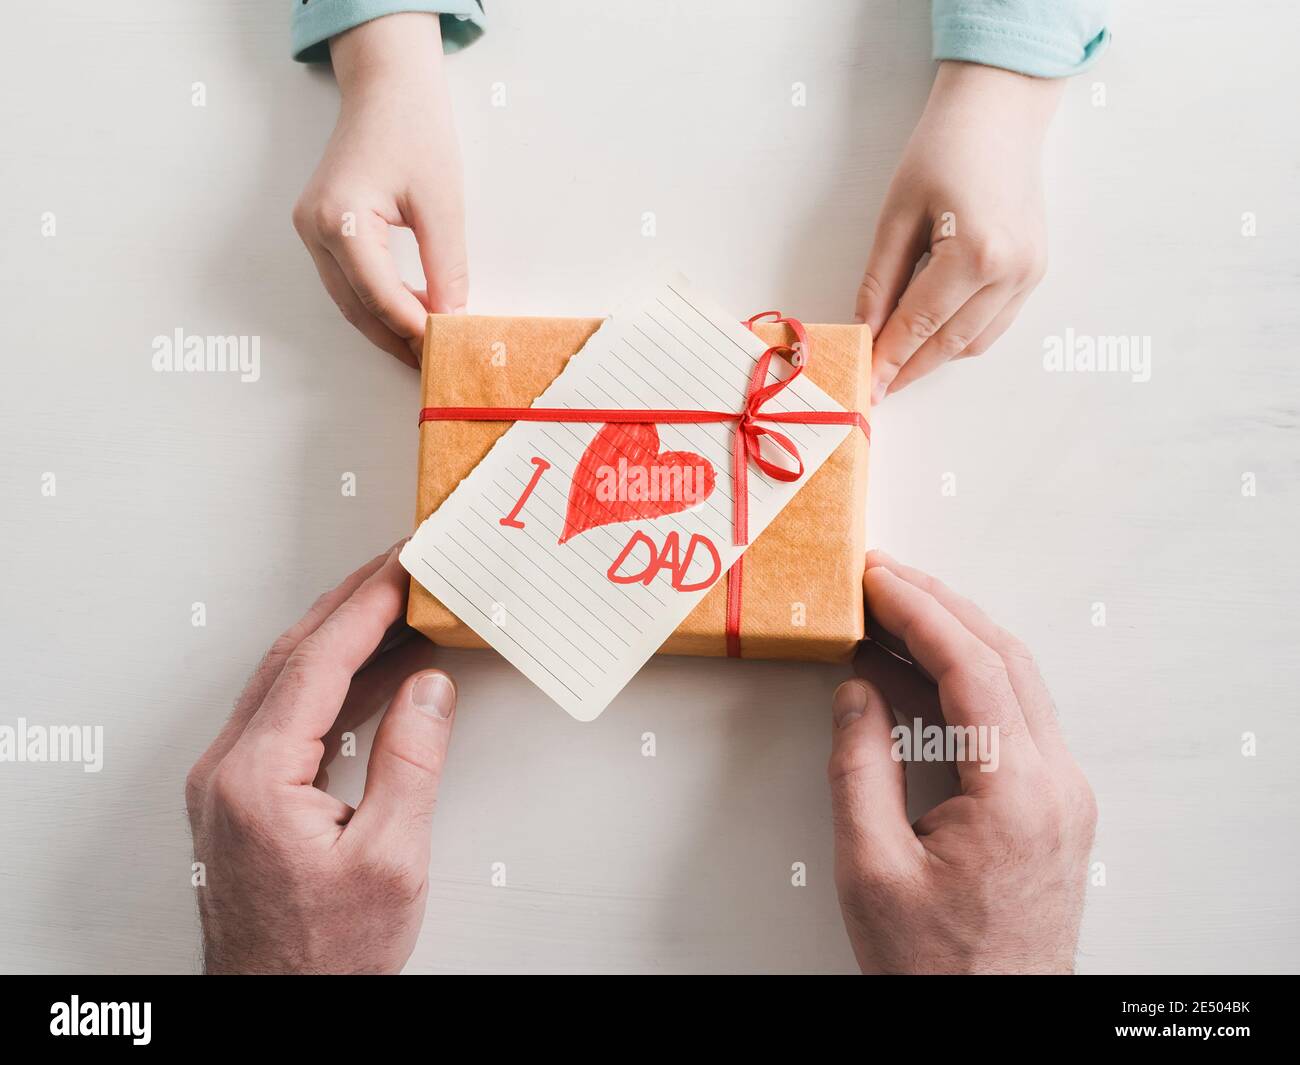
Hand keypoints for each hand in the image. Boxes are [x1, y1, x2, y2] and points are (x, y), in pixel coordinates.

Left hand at [185, 545, 457, 973]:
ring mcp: (228, 782)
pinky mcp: (242, 795)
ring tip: (399, 605)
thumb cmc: (326, 956)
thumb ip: (411, 761)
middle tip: (400, 564)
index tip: (404, 567)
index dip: (367, 606)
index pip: (317, 663)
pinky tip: (379, 671)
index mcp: (256, 779)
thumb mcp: (390, 859)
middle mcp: (228, 771)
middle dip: (352, 602)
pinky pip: (289, 714)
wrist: (280, 1007)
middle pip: (293, 657)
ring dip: (343, 637)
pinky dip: (336, 682)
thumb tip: (429, 687)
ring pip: (288, 680)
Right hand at [293, 14, 466, 366]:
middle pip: (357, 306)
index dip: (413, 329)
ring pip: (349, 301)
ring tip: (426, 352)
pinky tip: (410, 320)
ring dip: (387, 329)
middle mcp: (314, 228)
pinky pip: (348, 283)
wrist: (387, 88)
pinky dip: (378, 306)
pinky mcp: (321, 230)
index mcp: (339, 218)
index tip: (446, 351)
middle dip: (397, 340)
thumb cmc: (413, 129)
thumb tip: (453, 318)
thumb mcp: (442, 202)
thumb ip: (446, 265)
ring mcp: (311, 230)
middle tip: (435, 367)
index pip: (378, 294)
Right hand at [828, 551, 1096, 973]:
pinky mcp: (1051, 808)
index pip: (973, 667)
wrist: (989, 1029)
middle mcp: (1056, 785)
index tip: (875, 577)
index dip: (918, 611)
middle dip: (938, 606)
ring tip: (887, 615)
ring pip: (1013, 683)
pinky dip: (962, 683)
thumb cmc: (937, 971)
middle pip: (1003, 659)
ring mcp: (1062, 795)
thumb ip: (859, 769)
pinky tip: (912, 678)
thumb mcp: (872, 869)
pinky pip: (1011, 719)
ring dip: (952, 639)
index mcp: (1018, 795)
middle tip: (879, 577)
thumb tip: (857, 692)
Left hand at [855, 62, 1062, 402]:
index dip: (889, 358)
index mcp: (976, 253)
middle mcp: (1011, 272)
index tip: (866, 384)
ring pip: (974, 342)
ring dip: (934, 358)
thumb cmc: (943, 151)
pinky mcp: (1035, 272)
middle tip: (877, 387)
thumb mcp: (897, 215)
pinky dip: (960, 338)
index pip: (920, 323)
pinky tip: (930, 335)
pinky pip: (993, 324)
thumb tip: (866, 331)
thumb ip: (881, 280)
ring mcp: (1030, 275)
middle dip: (909, 368)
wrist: (999, 113)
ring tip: (898, 364)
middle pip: (949, 343)